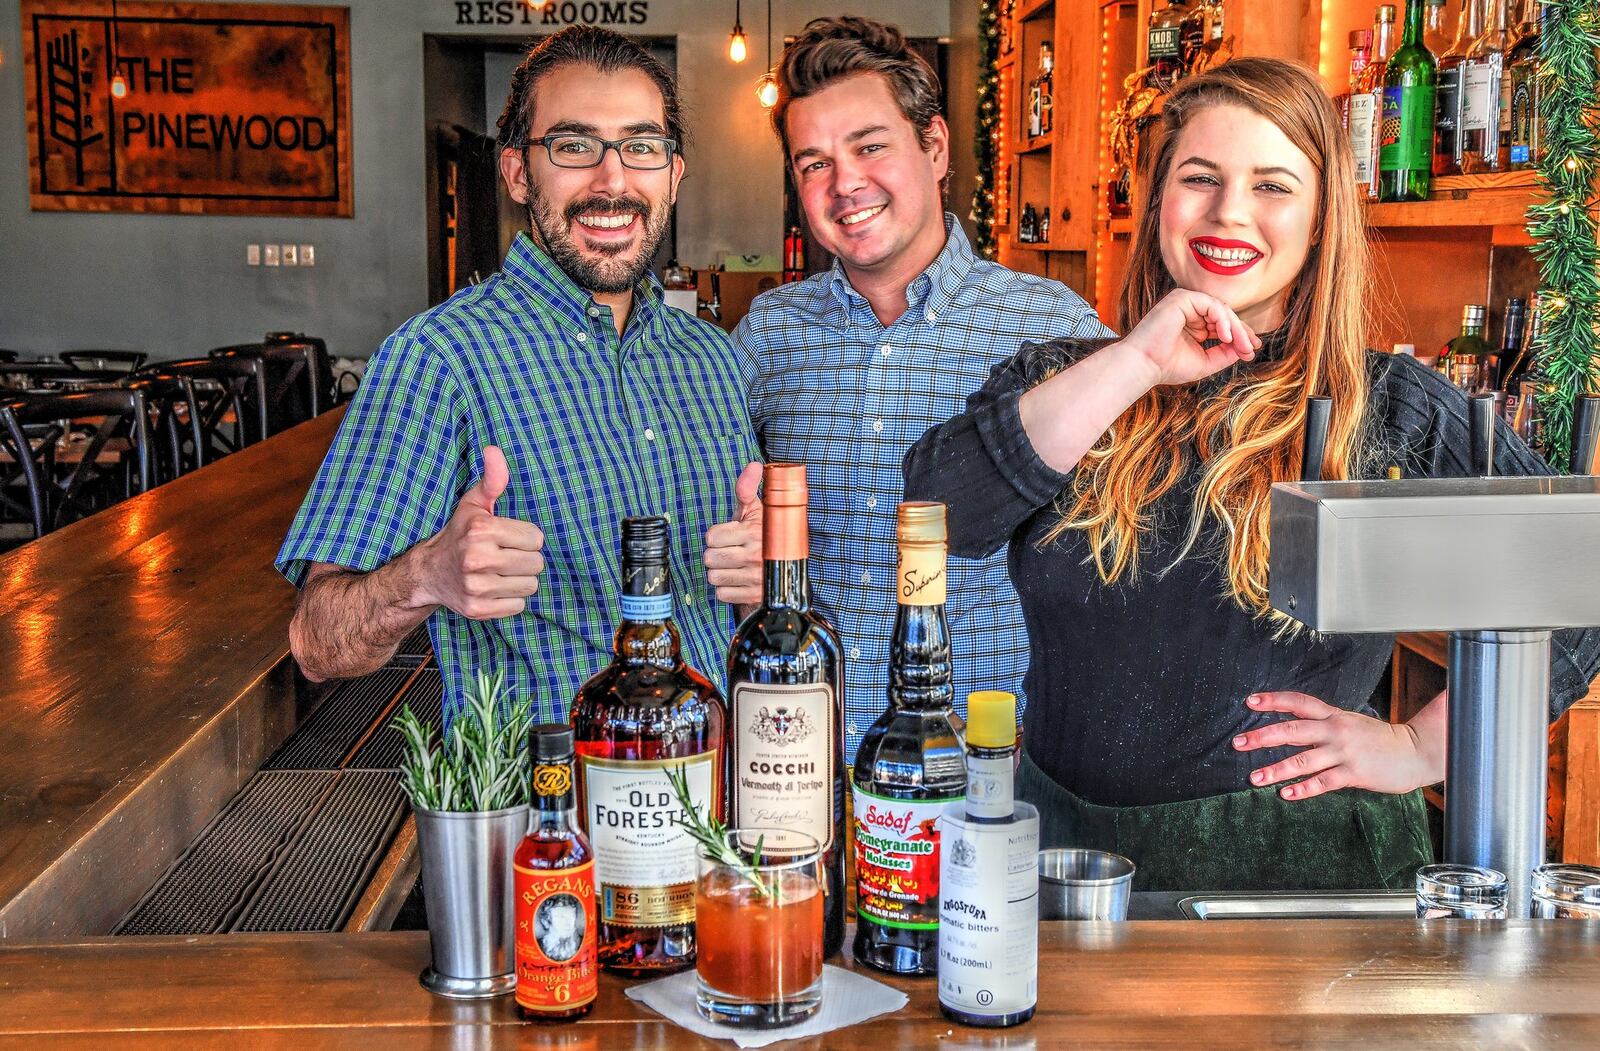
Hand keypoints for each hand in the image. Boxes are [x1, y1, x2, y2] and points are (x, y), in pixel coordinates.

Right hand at [416, 446, 545, 618]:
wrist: (428, 573)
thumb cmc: (459, 534)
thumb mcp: (474, 504)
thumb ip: (492, 479)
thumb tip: (494, 449)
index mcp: (481, 530)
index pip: (536, 539)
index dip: (526, 538)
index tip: (509, 538)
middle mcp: (477, 559)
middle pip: (536, 564)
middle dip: (525, 559)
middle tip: (505, 556)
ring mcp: (476, 587)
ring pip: (530, 586)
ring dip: (520, 580)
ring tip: (500, 572)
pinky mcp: (477, 610)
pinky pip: (518, 606)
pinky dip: (510, 599)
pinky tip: (493, 588)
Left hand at [704, 461, 763, 606]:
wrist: (787, 569)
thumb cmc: (765, 535)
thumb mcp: (757, 511)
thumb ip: (748, 489)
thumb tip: (753, 465)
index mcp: (754, 531)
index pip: (711, 537)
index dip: (716, 536)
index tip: (728, 535)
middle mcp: (756, 555)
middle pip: (710, 557)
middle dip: (716, 554)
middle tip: (730, 551)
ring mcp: (756, 577)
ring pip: (714, 577)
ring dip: (720, 573)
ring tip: (734, 566)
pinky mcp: (755, 596)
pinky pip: (722, 594)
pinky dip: (726, 590)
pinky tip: (738, 580)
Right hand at [1119, 288, 1261, 387]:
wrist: (1144, 366)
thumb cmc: (1167, 366)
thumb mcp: (1205, 362)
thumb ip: (1225, 354)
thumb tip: (1246, 349)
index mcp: (1193, 323)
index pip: (1222, 324)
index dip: (1240, 336)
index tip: (1251, 351)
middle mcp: (1189, 310)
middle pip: (1224, 315)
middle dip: (1241, 333)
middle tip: (1251, 349)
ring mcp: (1185, 302)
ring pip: (1221, 309)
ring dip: (1235, 328)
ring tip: (1241, 346)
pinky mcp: (1182, 298)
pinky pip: (1212, 305)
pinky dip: (1222, 320)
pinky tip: (1226, 336)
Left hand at [1231, 692, 1440, 800]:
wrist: (1415, 751)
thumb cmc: (1379, 739)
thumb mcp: (1350, 722)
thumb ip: (1323, 724)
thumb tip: (1290, 729)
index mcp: (1333, 715)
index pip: (1298, 702)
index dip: (1273, 700)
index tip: (1250, 702)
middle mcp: (1336, 730)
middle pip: (1293, 730)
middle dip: (1262, 736)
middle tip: (1238, 743)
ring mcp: (1345, 752)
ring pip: (1304, 760)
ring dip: (1276, 769)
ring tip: (1254, 777)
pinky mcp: (1354, 773)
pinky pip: (1323, 782)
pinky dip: (1303, 789)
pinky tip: (1286, 794)